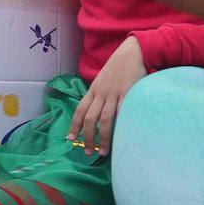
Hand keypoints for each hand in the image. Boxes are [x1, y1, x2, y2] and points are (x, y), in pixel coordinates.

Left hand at [71, 35, 146, 155]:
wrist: (132, 52)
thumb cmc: (119, 69)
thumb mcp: (104, 81)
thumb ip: (100, 95)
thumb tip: (96, 112)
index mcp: (93, 90)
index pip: (80, 110)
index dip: (74, 125)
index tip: (71, 139)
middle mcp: (101, 93)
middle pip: (90, 118)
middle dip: (87, 137)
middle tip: (88, 152)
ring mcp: (115, 94)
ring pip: (105, 119)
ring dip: (103, 137)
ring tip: (104, 151)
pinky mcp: (130, 93)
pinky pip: (124, 112)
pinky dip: (122, 126)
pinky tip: (122, 137)